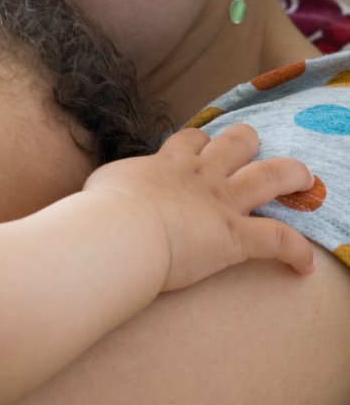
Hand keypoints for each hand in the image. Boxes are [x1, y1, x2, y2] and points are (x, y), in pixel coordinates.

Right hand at [84, 124, 314, 291]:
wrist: (118, 231)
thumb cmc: (100, 211)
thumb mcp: (102, 186)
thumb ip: (112, 186)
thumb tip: (99, 196)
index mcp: (167, 164)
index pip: (190, 140)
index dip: (201, 141)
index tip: (204, 146)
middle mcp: (200, 175)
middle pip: (236, 142)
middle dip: (249, 143)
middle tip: (255, 148)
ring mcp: (221, 202)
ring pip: (271, 175)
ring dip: (292, 175)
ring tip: (305, 179)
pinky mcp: (234, 236)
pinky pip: (277, 239)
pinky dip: (297, 251)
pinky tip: (305, 265)